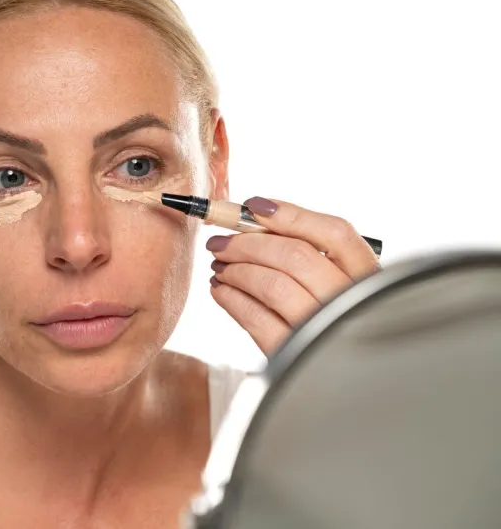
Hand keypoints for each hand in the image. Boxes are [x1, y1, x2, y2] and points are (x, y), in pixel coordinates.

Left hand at [207, 196, 380, 354]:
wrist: (339, 381)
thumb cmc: (331, 320)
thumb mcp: (337, 284)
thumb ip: (312, 251)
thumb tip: (257, 214)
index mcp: (368, 277)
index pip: (336, 233)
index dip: (290, 214)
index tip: (253, 206)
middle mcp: (351, 302)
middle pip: (295, 255)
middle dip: (248, 243)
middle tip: (221, 242)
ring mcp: (323, 329)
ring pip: (271, 284)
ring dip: (235, 270)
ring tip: (220, 266)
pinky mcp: (294, 354)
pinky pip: (255, 318)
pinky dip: (231, 299)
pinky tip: (221, 291)